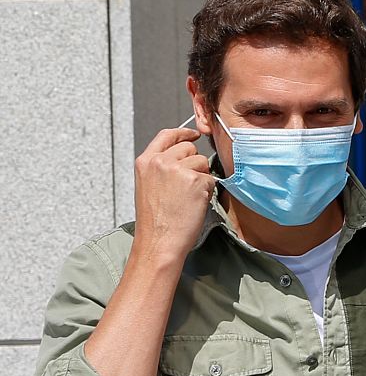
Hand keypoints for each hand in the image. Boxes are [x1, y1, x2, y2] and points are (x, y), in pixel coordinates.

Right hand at [133, 127, 215, 261]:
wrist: (159, 242)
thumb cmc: (156, 222)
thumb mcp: (149, 186)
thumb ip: (162, 168)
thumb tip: (184, 158)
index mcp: (145, 162)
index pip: (167, 135)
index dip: (184, 133)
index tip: (193, 134)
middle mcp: (160, 161)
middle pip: (189, 148)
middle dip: (194, 164)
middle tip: (187, 188)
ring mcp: (177, 169)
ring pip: (202, 162)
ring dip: (202, 179)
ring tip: (188, 199)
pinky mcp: (195, 180)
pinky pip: (211, 179)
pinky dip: (207, 192)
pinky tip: (194, 204)